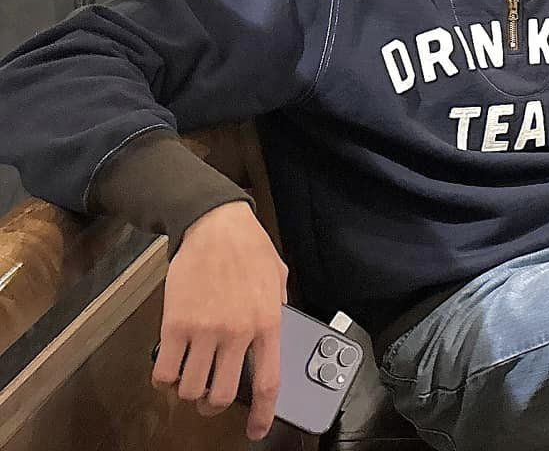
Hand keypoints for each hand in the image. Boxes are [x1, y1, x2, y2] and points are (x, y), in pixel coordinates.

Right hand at [151, 202, 288, 438]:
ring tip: (189, 379)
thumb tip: (271, 339)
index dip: (262, 414)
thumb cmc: (250, 249)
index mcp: (268, 323)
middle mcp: (237, 333)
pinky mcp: (174, 325)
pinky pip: (164, 373)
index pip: (268, 382)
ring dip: (188, 392)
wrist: (215, 226)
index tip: (255, 431)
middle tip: (209, 399)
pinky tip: (169, 369)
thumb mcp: (277, 279)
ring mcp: (205, 331)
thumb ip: (276, 311)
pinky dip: (164, 380)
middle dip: (213, 406)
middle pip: (222, 395)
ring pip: (191, 389)